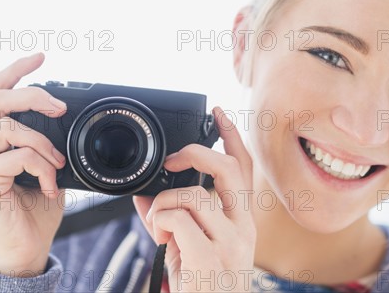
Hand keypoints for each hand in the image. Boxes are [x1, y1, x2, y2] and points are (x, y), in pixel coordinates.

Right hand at [0, 53, 67, 275]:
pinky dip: (42, 166)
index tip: (41, 56)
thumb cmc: (35, 207)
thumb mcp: (48, 165)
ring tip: (57, 163)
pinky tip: (49, 184)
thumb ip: (47, 141)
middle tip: (60, 108)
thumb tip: (64, 118)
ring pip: (7, 126)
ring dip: (43, 142)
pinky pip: (15, 156)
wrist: (26, 246)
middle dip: (33, 95)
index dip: (16, 70)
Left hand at [133, 107, 255, 292]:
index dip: (232, 136)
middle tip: (171, 161)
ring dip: (165, 204)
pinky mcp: (211, 257)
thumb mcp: (190, 245)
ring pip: (194, 194)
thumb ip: (172, 216)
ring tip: (158, 223)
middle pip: (227, 168)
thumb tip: (144, 193)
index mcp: (242, 219)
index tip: (218, 112)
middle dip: (195, 153)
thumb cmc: (204, 284)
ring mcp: (230, 241)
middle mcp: (243, 226)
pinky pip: (178, 218)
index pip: (244, 167)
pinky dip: (161, 221)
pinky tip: (162, 239)